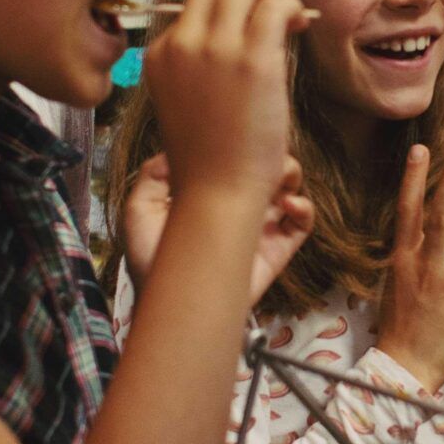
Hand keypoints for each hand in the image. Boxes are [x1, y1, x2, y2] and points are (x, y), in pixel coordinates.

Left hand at [122, 153, 312, 309]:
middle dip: (270, 156)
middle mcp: (238, 206)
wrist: (171, 303)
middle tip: (262, 158)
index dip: (240, 147)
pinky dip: (303, 208)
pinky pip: (302, 224)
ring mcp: (259, 227)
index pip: (234, 162)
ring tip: (278, 181)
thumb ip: (153, 176)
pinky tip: (288, 204)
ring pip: (289, 189)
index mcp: (210, 194)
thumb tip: (175, 152)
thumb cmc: (153, 260)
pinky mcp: (276, 250)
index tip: (238, 141)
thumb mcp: (139, 211)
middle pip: (266, 169)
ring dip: (290, 176)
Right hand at [146, 0, 309, 204]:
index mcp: (159, 54)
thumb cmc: (210, 160)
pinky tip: (300, 25)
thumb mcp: (187, 102)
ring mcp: (215, 48)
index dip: (229, 6)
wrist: (216, 194)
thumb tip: (243, 32)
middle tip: (275, 13)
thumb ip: (201, 66)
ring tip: (290, 18)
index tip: (252, 26)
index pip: (195, 3)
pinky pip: (275, 4)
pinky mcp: (252, 58)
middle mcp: (182, 43)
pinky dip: (292, 5)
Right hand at [377, 147, 443, 391]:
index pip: (408, 212)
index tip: (421, 150)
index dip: (414, 179)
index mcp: (405, 260)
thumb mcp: (397, 283)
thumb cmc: (401, 325)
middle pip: (439, 218)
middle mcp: (426, 267)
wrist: (407, 366)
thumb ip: (408, 253)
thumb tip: (411, 223)